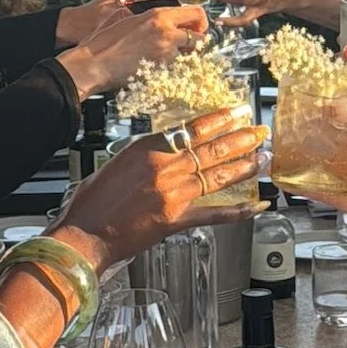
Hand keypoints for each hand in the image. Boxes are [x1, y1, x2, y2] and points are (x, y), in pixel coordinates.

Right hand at [57, 0, 207, 95]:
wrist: (92, 64)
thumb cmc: (102, 41)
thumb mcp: (122, 17)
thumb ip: (142, 14)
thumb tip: (148, 14)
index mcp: (158, 15)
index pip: (195, 13)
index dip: (200, 21)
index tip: (197, 26)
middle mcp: (166, 33)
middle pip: (200, 38)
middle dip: (197, 40)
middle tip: (189, 44)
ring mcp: (165, 55)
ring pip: (188, 56)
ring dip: (183, 56)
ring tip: (166, 57)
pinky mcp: (161, 72)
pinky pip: (175, 69)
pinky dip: (171, 69)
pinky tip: (156, 67)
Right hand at [59, 109, 264, 266]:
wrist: (83, 234)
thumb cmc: (92, 201)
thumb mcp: (118, 162)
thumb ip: (146, 154)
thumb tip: (169, 148)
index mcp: (147, 148)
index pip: (193, 128)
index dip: (220, 120)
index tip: (238, 113)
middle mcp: (164, 167)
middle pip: (211, 149)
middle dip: (241, 139)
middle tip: (260, 132)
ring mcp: (172, 194)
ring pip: (217, 176)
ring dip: (244, 167)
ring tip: (263, 159)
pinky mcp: (175, 220)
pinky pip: (214, 214)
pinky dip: (238, 211)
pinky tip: (257, 206)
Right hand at [299, 124, 346, 264]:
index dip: (332, 115)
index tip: (315, 107)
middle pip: (331, 144)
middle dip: (313, 137)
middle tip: (294, 128)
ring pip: (322, 166)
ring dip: (307, 161)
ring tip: (287, 151)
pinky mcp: (344, 199)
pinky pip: (320, 191)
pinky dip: (305, 187)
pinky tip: (292, 180)